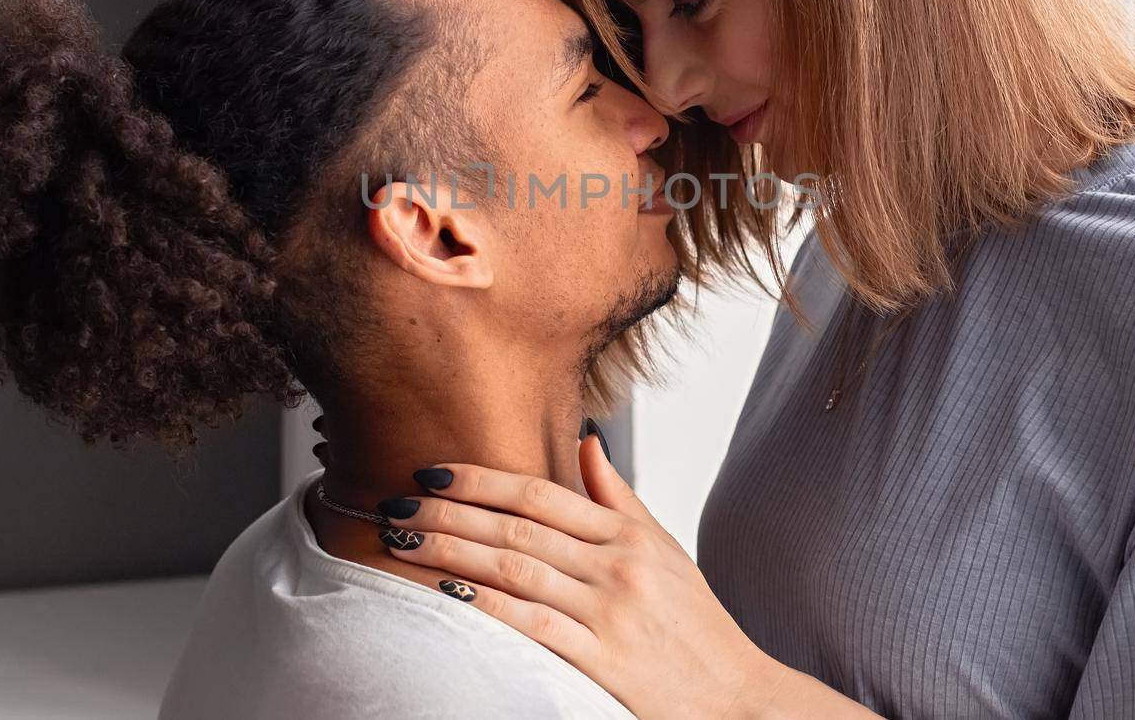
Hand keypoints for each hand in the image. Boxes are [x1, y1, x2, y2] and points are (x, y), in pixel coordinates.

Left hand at [375, 432, 814, 717]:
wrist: (739, 699)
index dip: (481, 479)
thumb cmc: (697, 626)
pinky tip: (447, 591)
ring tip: (404, 540)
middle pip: (517, 526)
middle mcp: (617, 566)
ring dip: (451, 551)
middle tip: (395, 502)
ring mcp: (609, 612)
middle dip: (449, 512)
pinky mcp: (602, 660)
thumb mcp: (666, 550)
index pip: (540, 493)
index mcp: (628, 535)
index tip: (432, 471)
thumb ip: (619, 498)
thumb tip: (586, 440)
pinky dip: (486, 603)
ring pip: (515, 568)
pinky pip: (532, 623)